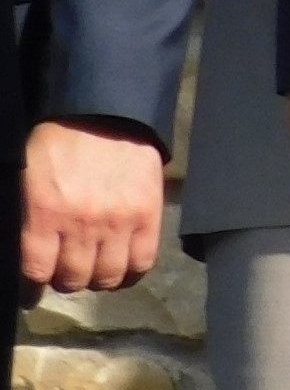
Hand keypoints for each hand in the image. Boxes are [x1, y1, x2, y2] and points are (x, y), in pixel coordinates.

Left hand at [20, 120, 162, 292]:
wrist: (107, 113)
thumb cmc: (58, 144)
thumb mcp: (27, 180)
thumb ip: (27, 219)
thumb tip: (28, 253)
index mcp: (45, 213)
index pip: (37, 272)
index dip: (33, 288)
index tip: (34, 289)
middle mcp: (82, 223)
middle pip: (73, 279)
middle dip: (67, 278)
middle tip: (68, 268)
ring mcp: (118, 220)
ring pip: (107, 277)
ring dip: (98, 278)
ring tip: (96, 266)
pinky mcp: (148, 214)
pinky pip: (142, 262)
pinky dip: (131, 273)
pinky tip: (123, 267)